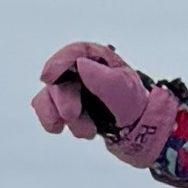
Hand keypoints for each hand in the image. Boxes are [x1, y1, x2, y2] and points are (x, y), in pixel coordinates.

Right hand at [30, 42, 179, 154]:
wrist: (141, 135)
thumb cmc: (136, 109)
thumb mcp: (126, 94)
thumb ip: (106, 80)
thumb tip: (80, 63)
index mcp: (101, 61)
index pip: (75, 53)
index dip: (58, 62)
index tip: (48, 77)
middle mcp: (85, 71)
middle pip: (60, 78)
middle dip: (64, 100)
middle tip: (74, 115)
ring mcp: (74, 89)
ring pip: (50, 95)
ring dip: (61, 115)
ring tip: (87, 130)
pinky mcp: (67, 106)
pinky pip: (46, 108)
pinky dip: (50, 120)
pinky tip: (59, 129)